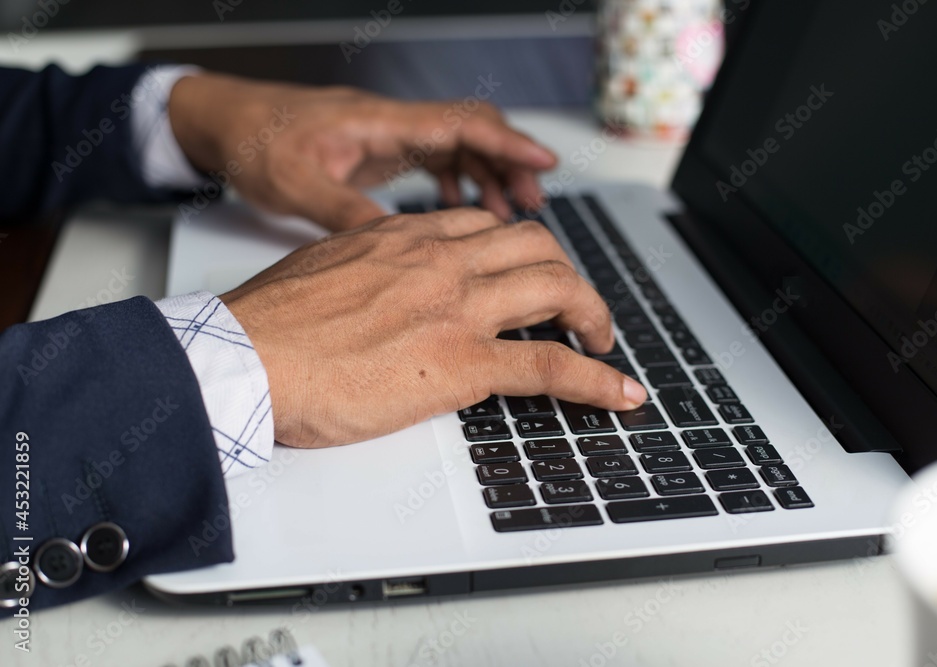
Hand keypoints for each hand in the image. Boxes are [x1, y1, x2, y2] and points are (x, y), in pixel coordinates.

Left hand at [168, 72, 556, 229]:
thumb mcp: (294, 185)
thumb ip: (346, 215)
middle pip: (471, 134)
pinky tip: (463, 214)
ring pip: (457, 148)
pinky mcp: (379, 151)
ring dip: (488, 178)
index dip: (507, 143)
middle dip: (509, 165)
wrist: (221, 121)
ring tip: (510, 216)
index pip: (459, 124)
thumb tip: (396, 249)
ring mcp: (387, 136)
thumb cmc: (252, 141)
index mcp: (377, 123)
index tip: (545, 162)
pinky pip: (435, 161)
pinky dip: (457, 185)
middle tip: (533, 206)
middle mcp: (390, 124)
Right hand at [220, 208, 647, 447]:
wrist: (241, 358)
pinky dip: (596, 380)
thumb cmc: (268, 323)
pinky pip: (551, 365)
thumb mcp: (326, 268)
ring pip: (559, 290)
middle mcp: (442, 261)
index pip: (489, 230)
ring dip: (593, 315)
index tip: (531, 272)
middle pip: (538, 248)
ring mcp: (458, 308)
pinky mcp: (463, 364)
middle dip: (569, 276)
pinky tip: (620, 393)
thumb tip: (381, 288)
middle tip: (575, 308)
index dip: (523, 252)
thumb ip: (369, 269)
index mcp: (407, 237)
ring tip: (600, 341)